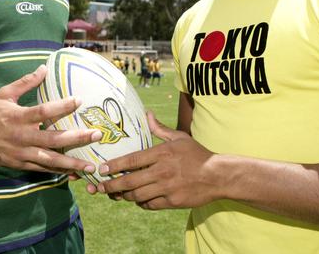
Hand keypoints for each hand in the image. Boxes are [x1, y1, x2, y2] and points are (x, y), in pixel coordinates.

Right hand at [0, 65, 101, 172]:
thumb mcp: (4, 94)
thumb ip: (25, 82)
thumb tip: (44, 68)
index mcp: (18, 117)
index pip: (43, 111)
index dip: (62, 106)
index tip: (79, 100)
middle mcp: (21, 137)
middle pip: (53, 139)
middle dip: (77, 138)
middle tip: (96, 135)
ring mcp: (21, 153)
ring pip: (50, 160)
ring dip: (72, 163)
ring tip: (91, 164)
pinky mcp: (19, 164)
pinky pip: (42, 169)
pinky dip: (58, 172)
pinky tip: (73, 172)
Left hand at [96, 112, 220, 209]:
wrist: (218, 176)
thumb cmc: (197, 154)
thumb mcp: (179, 137)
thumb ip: (160, 129)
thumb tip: (147, 114)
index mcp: (162, 154)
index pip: (132, 160)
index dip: (114, 166)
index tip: (102, 169)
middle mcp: (162, 172)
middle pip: (130, 182)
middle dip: (112, 186)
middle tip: (100, 187)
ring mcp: (167, 188)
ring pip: (137, 196)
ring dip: (124, 196)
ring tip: (116, 194)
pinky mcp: (172, 202)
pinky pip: (150, 205)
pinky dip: (141, 203)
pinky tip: (137, 199)